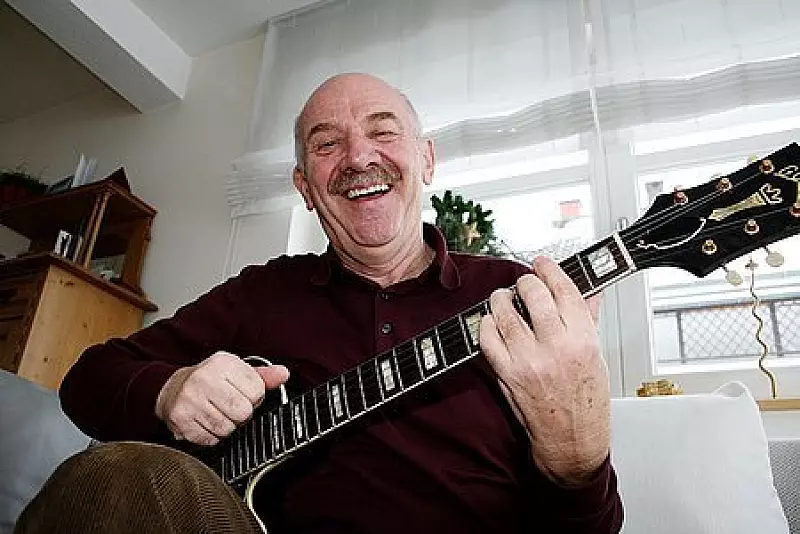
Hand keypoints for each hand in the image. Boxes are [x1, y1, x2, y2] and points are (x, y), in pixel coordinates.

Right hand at [155, 351, 289, 445]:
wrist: (172, 388)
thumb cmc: (210, 380)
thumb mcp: (236, 371)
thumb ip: (262, 376)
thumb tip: (283, 374)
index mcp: (222, 364)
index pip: (257, 391)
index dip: (255, 398)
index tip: (244, 395)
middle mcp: (204, 379)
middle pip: (243, 412)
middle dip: (242, 414)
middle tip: (232, 407)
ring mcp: (190, 399)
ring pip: (227, 428)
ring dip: (228, 426)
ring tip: (219, 414)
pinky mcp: (181, 419)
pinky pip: (210, 439)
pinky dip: (213, 436)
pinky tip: (207, 422)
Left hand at [480, 256, 609, 485]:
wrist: (572, 439)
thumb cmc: (586, 402)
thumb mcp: (597, 356)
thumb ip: (588, 320)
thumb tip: (588, 292)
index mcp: (582, 339)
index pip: (564, 290)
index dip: (550, 270)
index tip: (543, 264)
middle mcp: (555, 347)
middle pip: (532, 294)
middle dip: (526, 281)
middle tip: (525, 282)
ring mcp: (527, 360)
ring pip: (505, 312)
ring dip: (502, 298)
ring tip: (505, 298)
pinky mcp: (507, 373)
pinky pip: (487, 337)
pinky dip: (487, 324)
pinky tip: (494, 322)